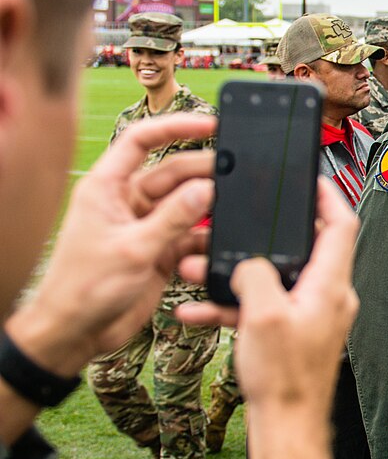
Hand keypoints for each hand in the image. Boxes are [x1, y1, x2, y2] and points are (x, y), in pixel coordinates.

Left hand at [5, 114, 215, 376]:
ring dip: (209, 207)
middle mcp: (128, 202)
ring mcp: (146, 226)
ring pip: (187, 205)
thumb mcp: (133, 249)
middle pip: (174, 173)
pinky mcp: (160, 252)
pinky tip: (224, 241)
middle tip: (240, 172)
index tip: (211, 125)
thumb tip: (207, 188)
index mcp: (108, 187)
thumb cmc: (85, 288)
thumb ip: (173, 218)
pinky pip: (191, 235)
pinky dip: (207, 238)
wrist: (76, 332)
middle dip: (205, 171)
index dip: (176, 127)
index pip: (142, 141)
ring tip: (237, 208)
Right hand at [178, 179, 360, 458]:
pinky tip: (195, 311)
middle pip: (303, 248)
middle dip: (263, 236)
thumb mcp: (263, 315)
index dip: (327, 196)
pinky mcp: (291, 336)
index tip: (309, 179)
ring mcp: (310, 317)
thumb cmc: (285, 379)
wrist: (284, 430)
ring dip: (236, 274)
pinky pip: (261, 309)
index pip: (342, 225)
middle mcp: (327, 298)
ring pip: (273, 280)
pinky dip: (232, 306)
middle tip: (235, 221)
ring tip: (197, 270)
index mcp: (331, 286)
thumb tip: (250, 261)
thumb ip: (256, 274)